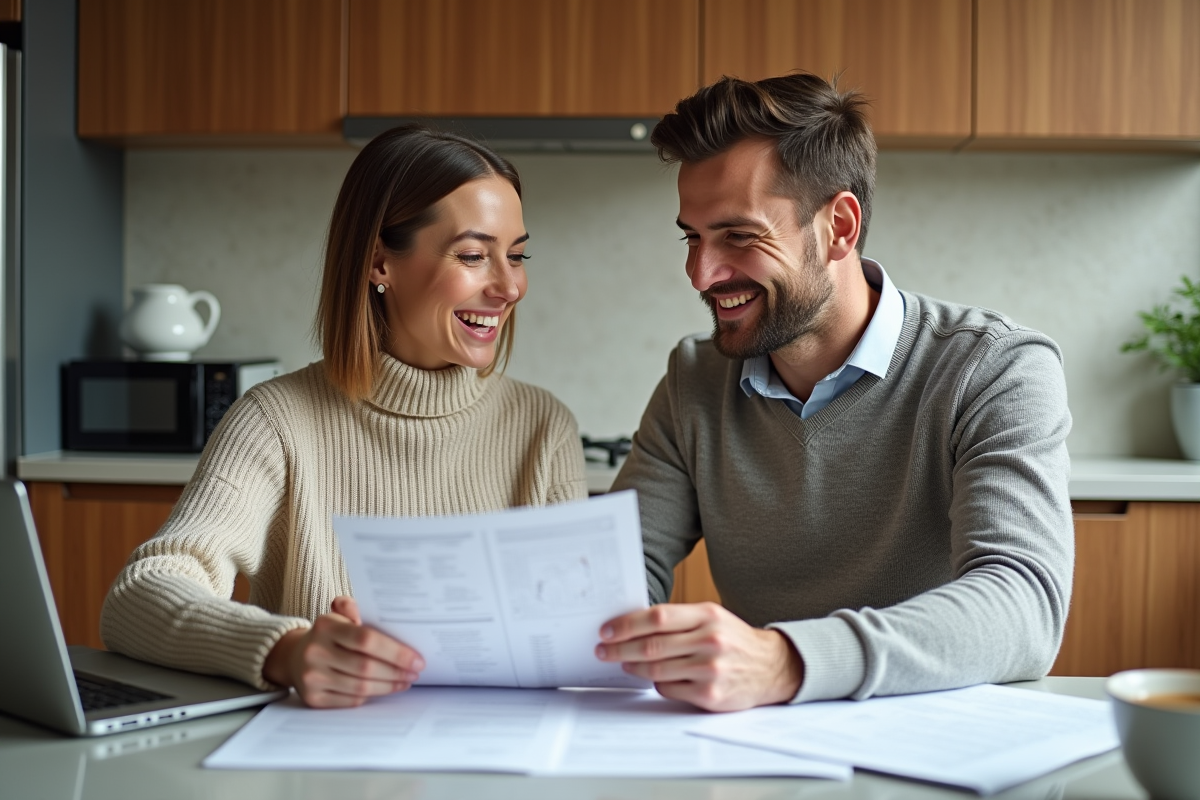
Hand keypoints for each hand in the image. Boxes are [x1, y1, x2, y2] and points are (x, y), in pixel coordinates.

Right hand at [262, 596, 424, 707]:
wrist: (294, 657)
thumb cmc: (327, 635)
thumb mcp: (337, 614)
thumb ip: (353, 606)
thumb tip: (375, 612)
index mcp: (325, 626)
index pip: (366, 640)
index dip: (395, 652)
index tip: (417, 659)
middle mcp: (315, 652)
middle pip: (366, 667)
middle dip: (396, 672)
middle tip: (415, 672)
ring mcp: (312, 677)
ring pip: (361, 687)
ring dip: (389, 686)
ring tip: (405, 681)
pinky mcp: (313, 698)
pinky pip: (351, 701)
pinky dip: (372, 696)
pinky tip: (386, 689)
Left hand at [595, 602, 802, 711]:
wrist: (771, 667)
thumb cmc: (733, 640)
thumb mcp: (712, 618)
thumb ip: (679, 619)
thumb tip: (633, 624)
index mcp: (707, 615)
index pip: (657, 617)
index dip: (627, 624)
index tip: (607, 630)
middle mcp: (709, 641)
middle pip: (652, 645)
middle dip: (620, 648)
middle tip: (603, 650)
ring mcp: (710, 669)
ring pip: (656, 669)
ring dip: (633, 666)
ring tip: (622, 663)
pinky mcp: (710, 695)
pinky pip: (668, 689)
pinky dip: (656, 683)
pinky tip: (653, 678)